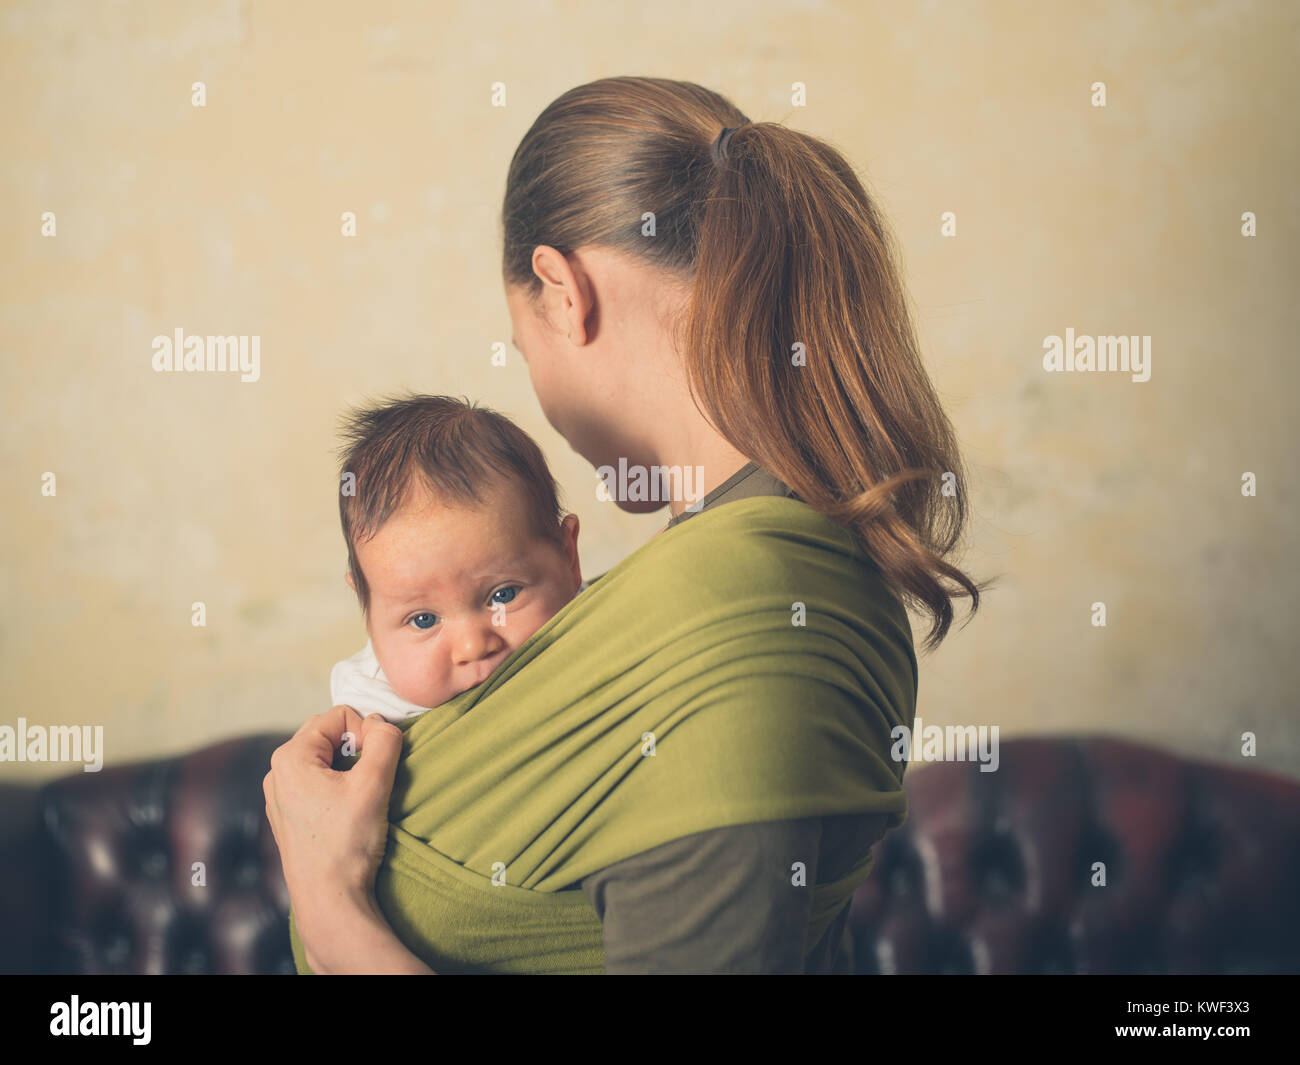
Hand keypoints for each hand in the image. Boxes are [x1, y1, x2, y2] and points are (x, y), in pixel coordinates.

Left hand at [263, 706, 402, 958]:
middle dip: (356, 750)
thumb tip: (381, 722)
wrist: (329, 899)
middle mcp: (276, 771)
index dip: (365, 733)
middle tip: (368, 783)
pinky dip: (337, 788)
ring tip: (358, 801)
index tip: (374, 766)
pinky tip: (345, 815)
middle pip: (329, 734)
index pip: (339, 715)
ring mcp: (279, 794)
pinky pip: (316, 781)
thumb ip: (384, 740)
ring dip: (348, 770)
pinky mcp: (286, 814)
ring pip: (324, 759)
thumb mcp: (373, 784)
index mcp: (290, 756)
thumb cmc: (347, 843)